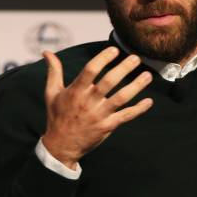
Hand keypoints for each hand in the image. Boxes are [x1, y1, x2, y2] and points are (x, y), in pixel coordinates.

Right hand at [41, 47, 152, 169]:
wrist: (60, 146)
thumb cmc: (57, 116)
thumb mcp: (51, 93)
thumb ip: (53, 71)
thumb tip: (47, 52)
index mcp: (75, 91)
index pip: (90, 70)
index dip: (103, 59)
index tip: (114, 50)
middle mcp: (89, 102)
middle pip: (109, 82)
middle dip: (124, 68)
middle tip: (136, 58)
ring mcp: (99, 115)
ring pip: (121, 98)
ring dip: (136, 86)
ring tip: (148, 75)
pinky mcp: (107, 126)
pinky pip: (126, 116)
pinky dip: (139, 109)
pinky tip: (149, 101)